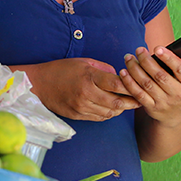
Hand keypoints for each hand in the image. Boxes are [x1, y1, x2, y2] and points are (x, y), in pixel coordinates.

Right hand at [24, 57, 140, 121]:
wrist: (39, 84)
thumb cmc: (61, 69)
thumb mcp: (83, 62)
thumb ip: (103, 68)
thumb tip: (119, 75)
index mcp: (89, 77)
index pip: (117, 84)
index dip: (131, 86)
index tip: (140, 85)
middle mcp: (86, 93)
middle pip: (117, 102)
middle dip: (131, 102)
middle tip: (141, 99)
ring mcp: (81, 106)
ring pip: (110, 112)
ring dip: (120, 109)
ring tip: (127, 104)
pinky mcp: (77, 115)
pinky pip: (99, 117)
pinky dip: (108, 114)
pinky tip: (111, 108)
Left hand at [119, 33, 180, 126]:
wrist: (176, 115)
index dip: (169, 58)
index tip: (157, 48)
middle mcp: (178, 94)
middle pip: (160, 76)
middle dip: (147, 61)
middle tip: (138, 49)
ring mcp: (164, 102)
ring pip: (147, 84)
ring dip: (135, 69)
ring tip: (129, 57)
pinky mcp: (151, 107)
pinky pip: (138, 94)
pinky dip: (129, 82)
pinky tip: (124, 71)